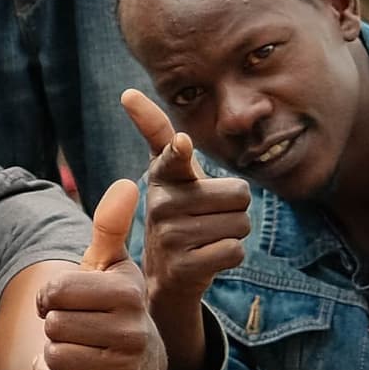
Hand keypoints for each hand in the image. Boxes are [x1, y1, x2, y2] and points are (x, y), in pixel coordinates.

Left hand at [25, 178, 165, 369]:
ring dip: (53, 353)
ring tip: (74, 348)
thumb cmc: (111, 307)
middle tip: (72, 327)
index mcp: (129, 293)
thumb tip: (126, 182)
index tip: (59, 299)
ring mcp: (124, 369)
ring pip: (54, 356)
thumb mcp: (109, 267)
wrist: (133, 368)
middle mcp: (134, 332)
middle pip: (55, 325)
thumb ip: (111, 227)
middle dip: (54, 326)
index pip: (58, 290)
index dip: (48, 295)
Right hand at [123, 88, 250, 369]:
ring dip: (234, 233)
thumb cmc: (179, 213)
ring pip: (240, 224)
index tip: (183, 143)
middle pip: (240, 195)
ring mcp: (170, 237)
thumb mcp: (170, 175)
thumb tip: (128, 93)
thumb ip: (158, 134)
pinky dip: (231, 255)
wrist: (166, 276)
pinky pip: (234, 251)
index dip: (180, 150)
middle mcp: (161, 203)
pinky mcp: (183, 266)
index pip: (172, 155)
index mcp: (162, 176)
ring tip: (206, 238)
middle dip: (236, 208)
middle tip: (210, 218)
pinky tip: (208, 258)